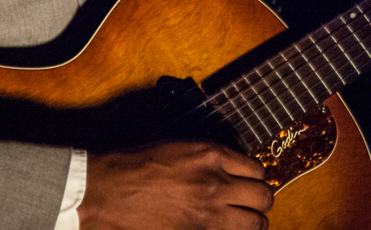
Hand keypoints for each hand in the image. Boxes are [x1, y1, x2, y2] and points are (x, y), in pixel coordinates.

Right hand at [78, 141, 273, 229]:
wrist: (107, 191)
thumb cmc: (135, 166)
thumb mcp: (179, 148)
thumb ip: (210, 159)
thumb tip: (232, 171)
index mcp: (211, 155)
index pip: (256, 169)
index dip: (254, 179)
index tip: (247, 185)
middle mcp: (216, 183)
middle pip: (264, 197)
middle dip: (260, 201)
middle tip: (250, 205)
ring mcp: (208, 212)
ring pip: (256, 223)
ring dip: (252, 222)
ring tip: (243, 222)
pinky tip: (223, 229)